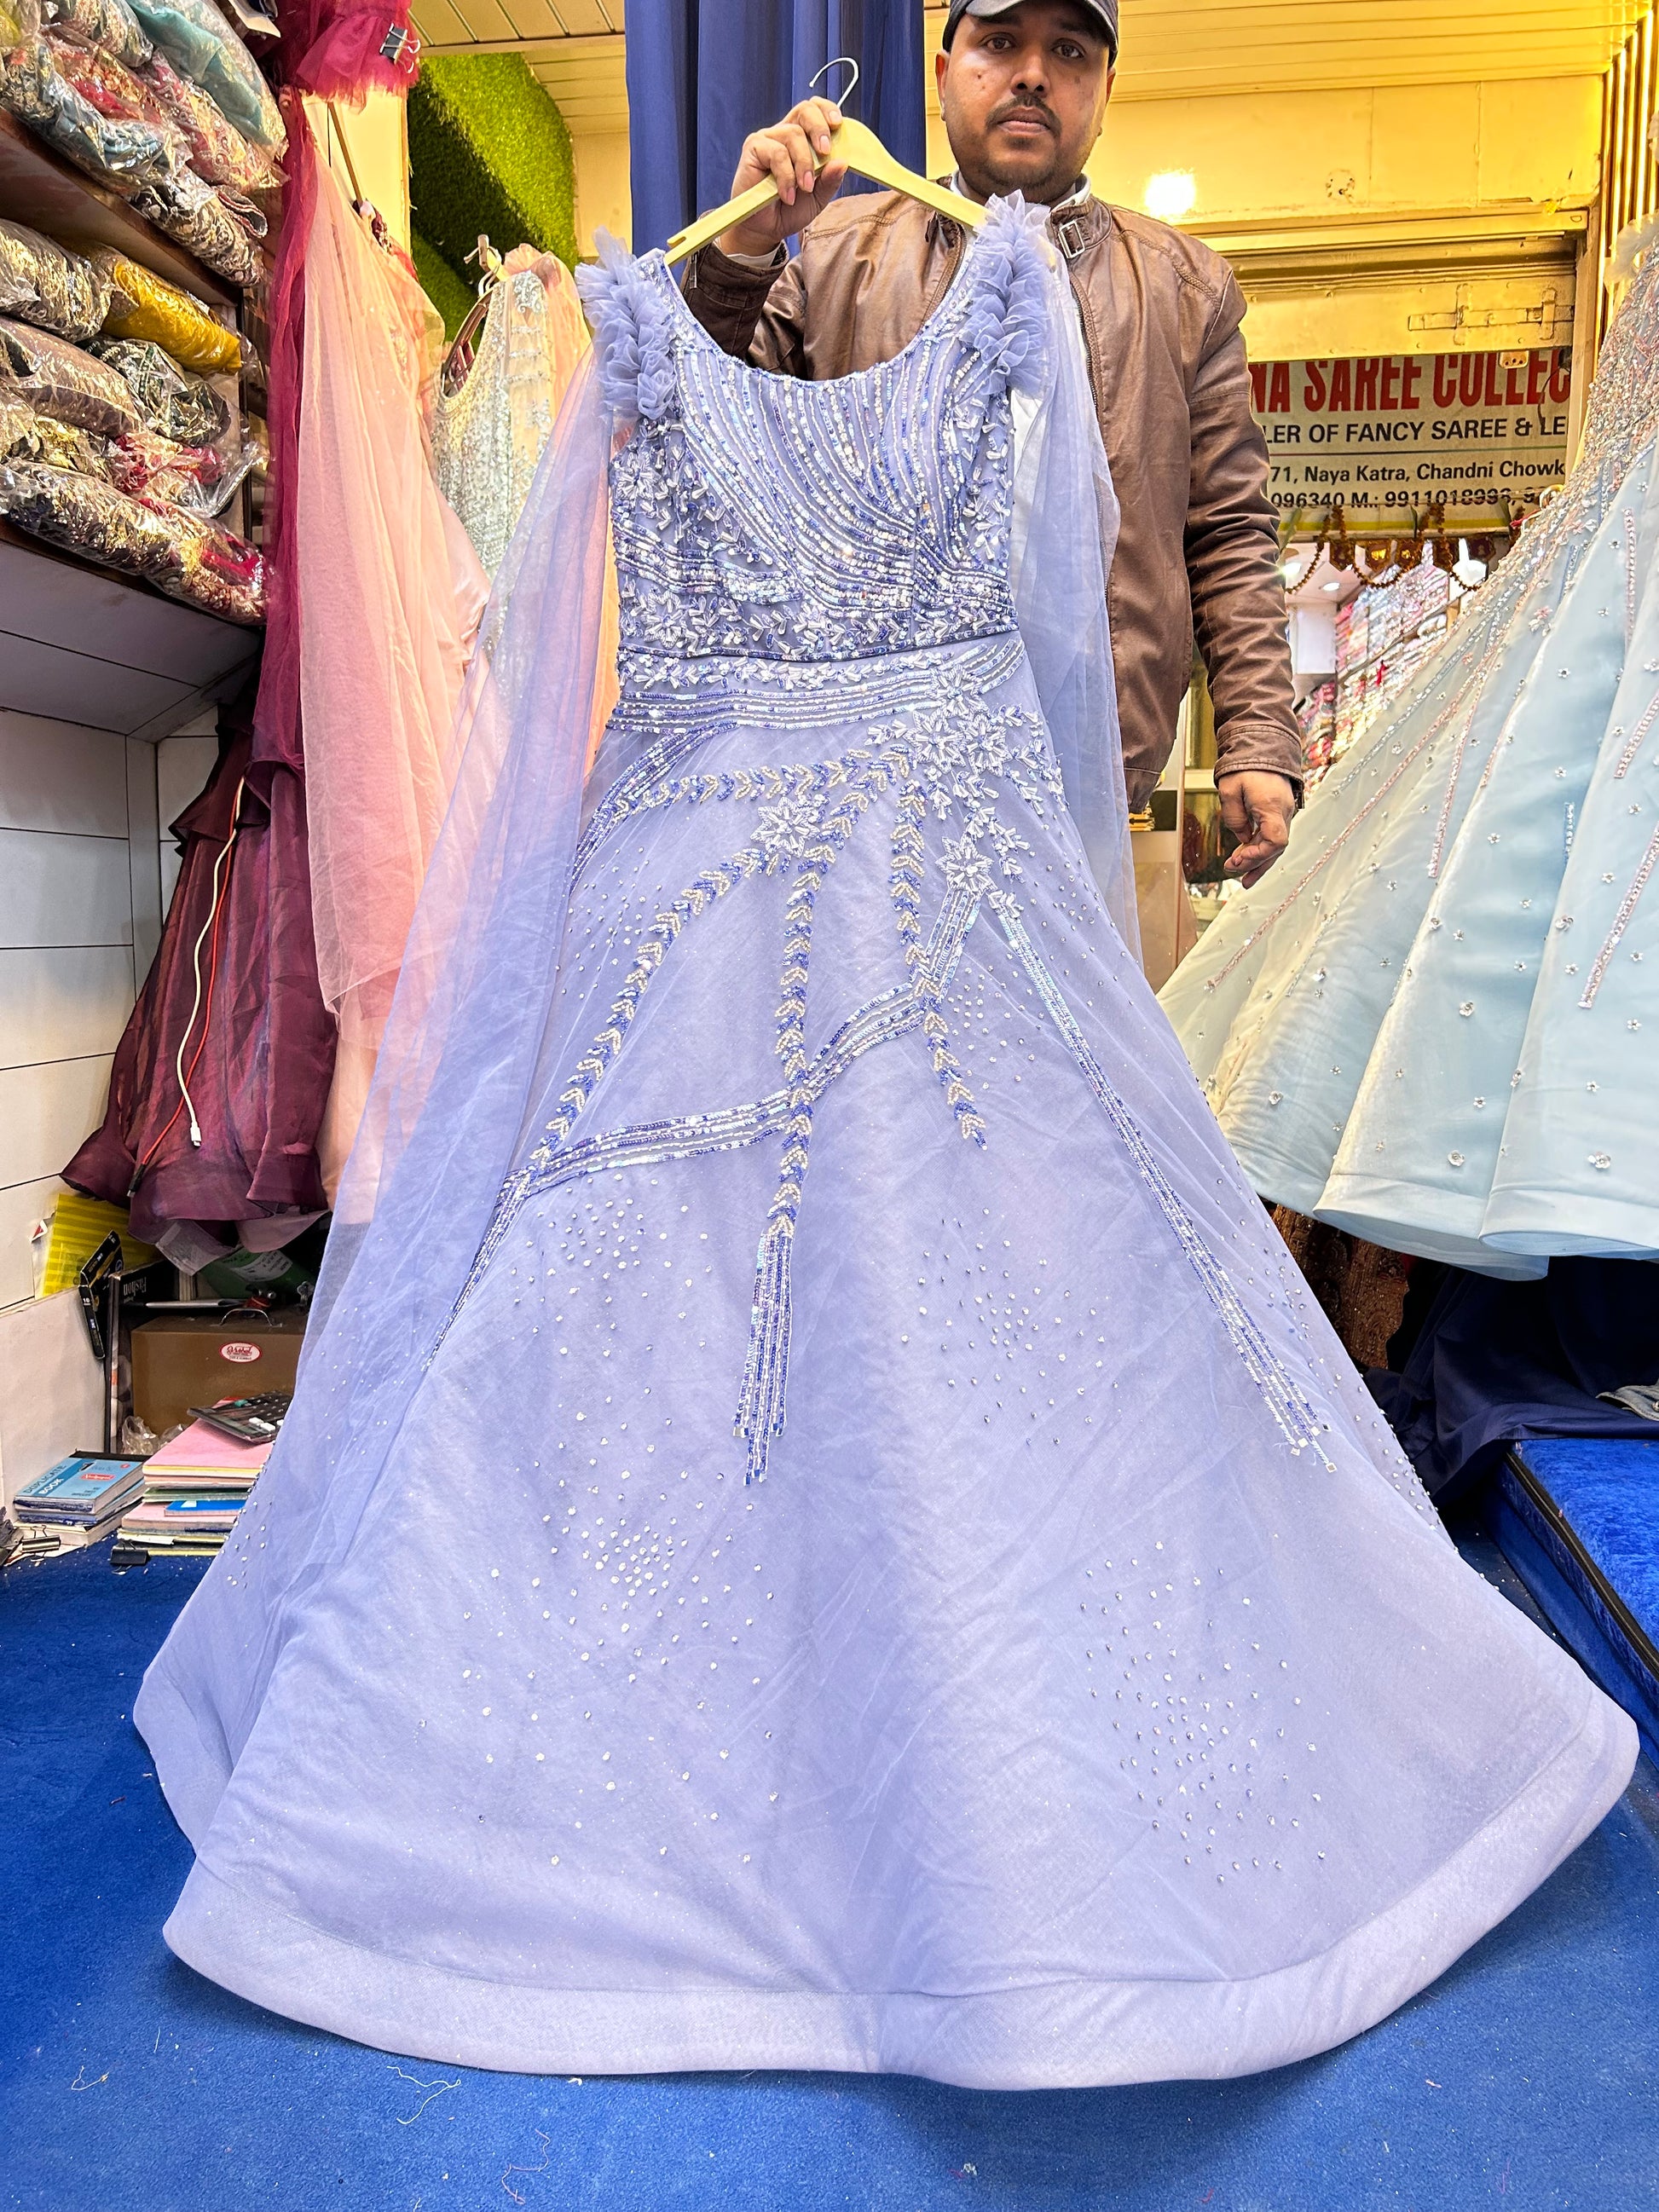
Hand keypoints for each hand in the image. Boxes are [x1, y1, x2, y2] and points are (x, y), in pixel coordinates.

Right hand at [718, 98, 848, 257]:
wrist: (765, 230)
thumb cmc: (789, 210)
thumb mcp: (818, 197)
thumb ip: (830, 180)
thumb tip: (842, 162)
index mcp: (801, 138)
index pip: (814, 110)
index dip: (827, 110)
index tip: (837, 125)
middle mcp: (784, 133)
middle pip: (804, 110)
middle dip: (819, 129)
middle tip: (825, 153)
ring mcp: (767, 139)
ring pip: (793, 135)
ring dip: (804, 164)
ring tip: (804, 188)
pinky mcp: (754, 149)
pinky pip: (777, 153)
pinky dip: (787, 176)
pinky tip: (787, 194)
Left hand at [1217, 770, 1295, 887]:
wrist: (1262, 745)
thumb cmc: (1245, 765)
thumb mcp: (1229, 790)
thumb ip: (1234, 818)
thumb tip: (1241, 838)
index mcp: (1272, 806)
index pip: (1275, 842)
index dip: (1258, 856)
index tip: (1238, 859)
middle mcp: (1284, 811)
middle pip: (1277, 848)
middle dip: (1257, 865)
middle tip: (1239, 878)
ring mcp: (1285, 811)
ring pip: (1275, 843)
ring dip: (1259, 860)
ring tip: (1241, 874)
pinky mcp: (1280, 810)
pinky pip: (1273, 834)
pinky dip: (1260, 847)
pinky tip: (1246, 854)